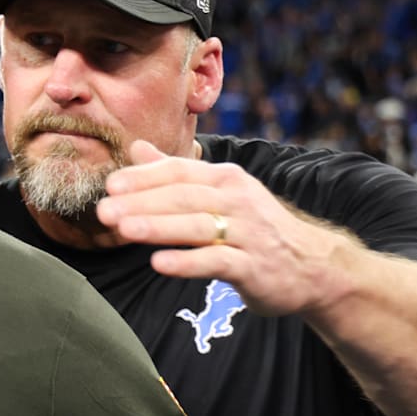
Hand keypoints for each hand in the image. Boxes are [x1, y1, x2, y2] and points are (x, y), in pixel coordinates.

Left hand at [96, 140, 356, 315]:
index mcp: (225, 178)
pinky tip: (159, 263)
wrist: (312, 266)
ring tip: (123, 230)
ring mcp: (247, 233)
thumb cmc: (255, 227)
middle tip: (104, 211)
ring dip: (158, 227)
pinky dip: (187, 262)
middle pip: (183, 197)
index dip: (143, 178)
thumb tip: (136, 148)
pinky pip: (217, 261)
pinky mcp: (253, 266)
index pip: (179, 172)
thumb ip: (176, 171)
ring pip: (197, 226)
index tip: (110, 186)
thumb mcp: (220, 193)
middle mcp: (237, 199)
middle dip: (141, 203)